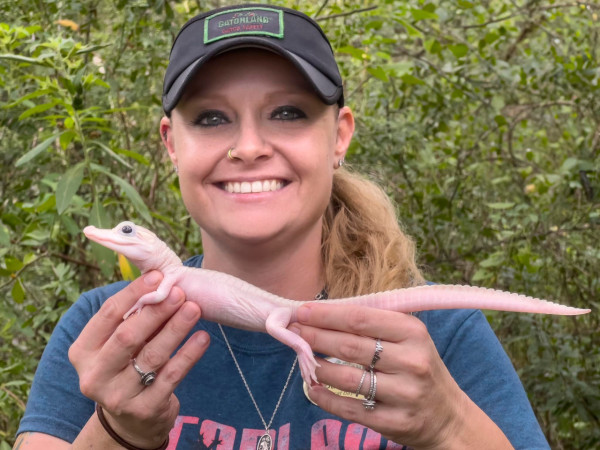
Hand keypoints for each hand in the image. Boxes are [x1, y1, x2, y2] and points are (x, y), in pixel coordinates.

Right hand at [68, 271, 209, 447]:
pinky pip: (171, 377)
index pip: (108, 315)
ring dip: (176, 329)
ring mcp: (118, 396)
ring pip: (152, 356)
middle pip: (127, 336)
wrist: (132, 420)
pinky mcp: (145, 410)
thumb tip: (159, 279)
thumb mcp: (117, 345)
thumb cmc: (126, 366)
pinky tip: (203, 337)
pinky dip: (189, 355)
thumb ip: (131, 317)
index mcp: (82, 351)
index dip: (133, 293)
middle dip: (156, 311)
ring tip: (195, 309)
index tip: (158, 275)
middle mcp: (94, 375)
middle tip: (179, 292)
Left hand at [290, 303, 511, 449]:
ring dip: (317, 367)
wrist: (447, 417)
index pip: (361, 318)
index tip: (301, 310)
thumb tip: (322, 313)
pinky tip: (312, 387)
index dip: (326, 314)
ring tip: (302, 358)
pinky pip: (350, 408)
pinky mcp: (395, 422)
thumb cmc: (418, 367)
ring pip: (346, 378)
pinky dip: (324, 396)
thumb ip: (372, 324)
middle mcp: (411, 361)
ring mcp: (404, 394)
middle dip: (315, 336)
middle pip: (350, 346)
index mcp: (413, 332)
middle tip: (293, 330)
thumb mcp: (408, 338)